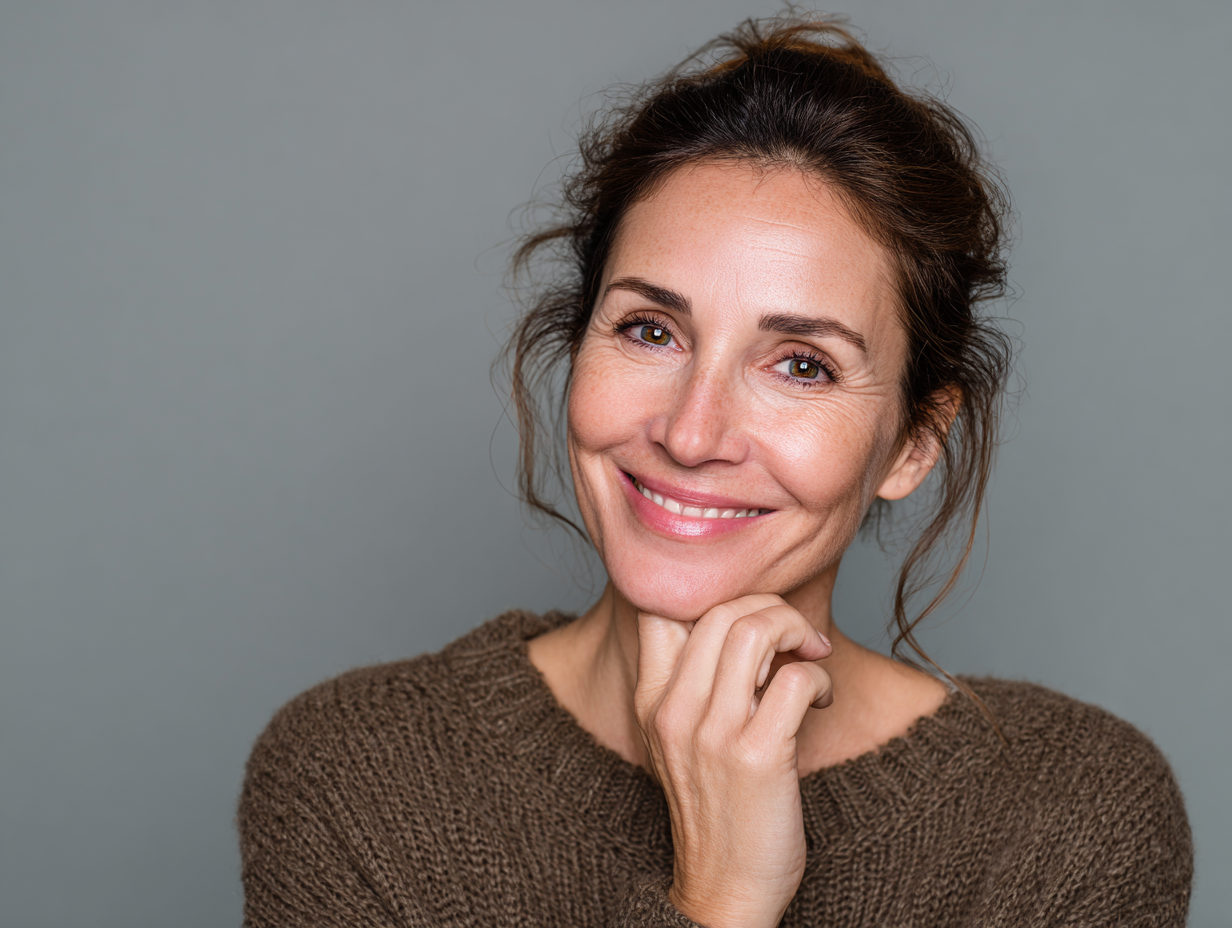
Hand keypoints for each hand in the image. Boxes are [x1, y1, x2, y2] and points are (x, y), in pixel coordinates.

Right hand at [634, 594, 832, 927]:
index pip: (661, 608)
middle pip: (719, 610)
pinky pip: (795, 679)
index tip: (750, 620)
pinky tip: (822, 698)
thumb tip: (750, 623)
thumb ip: (699, 682)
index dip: (713, 596)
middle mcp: (675, 711)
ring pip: (754, 632)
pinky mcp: (757, 756)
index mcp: (651, 701)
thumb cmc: (717, 810)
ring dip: (797, 631)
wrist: (726, 892)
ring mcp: (713, 733)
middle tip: (798, 637)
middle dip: (772, 608)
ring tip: (812, 655)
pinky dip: (819, 676)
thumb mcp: (682, 739)